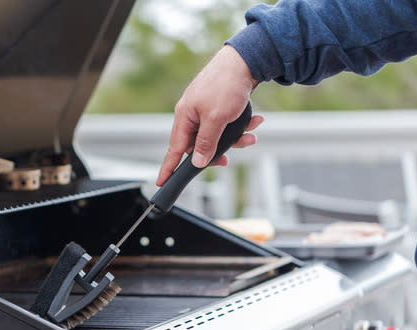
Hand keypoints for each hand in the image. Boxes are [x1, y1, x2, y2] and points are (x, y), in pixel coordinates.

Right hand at [156, 45, 263, 185]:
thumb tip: (197, 162)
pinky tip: (255, 120)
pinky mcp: (219, 104)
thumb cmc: (226, 85)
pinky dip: (241, 125)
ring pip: (217, 135)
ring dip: (235, 138)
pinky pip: (227, 124)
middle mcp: (192, 113)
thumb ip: (205, 143)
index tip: (161, 182)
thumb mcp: (216, 119)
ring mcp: (205, 108)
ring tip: (250, 135)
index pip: (174, 149)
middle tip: (228, 159)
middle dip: (218, 151)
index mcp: (185, 116)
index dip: (168, 167)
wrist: (245, 59)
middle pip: (199, 144)